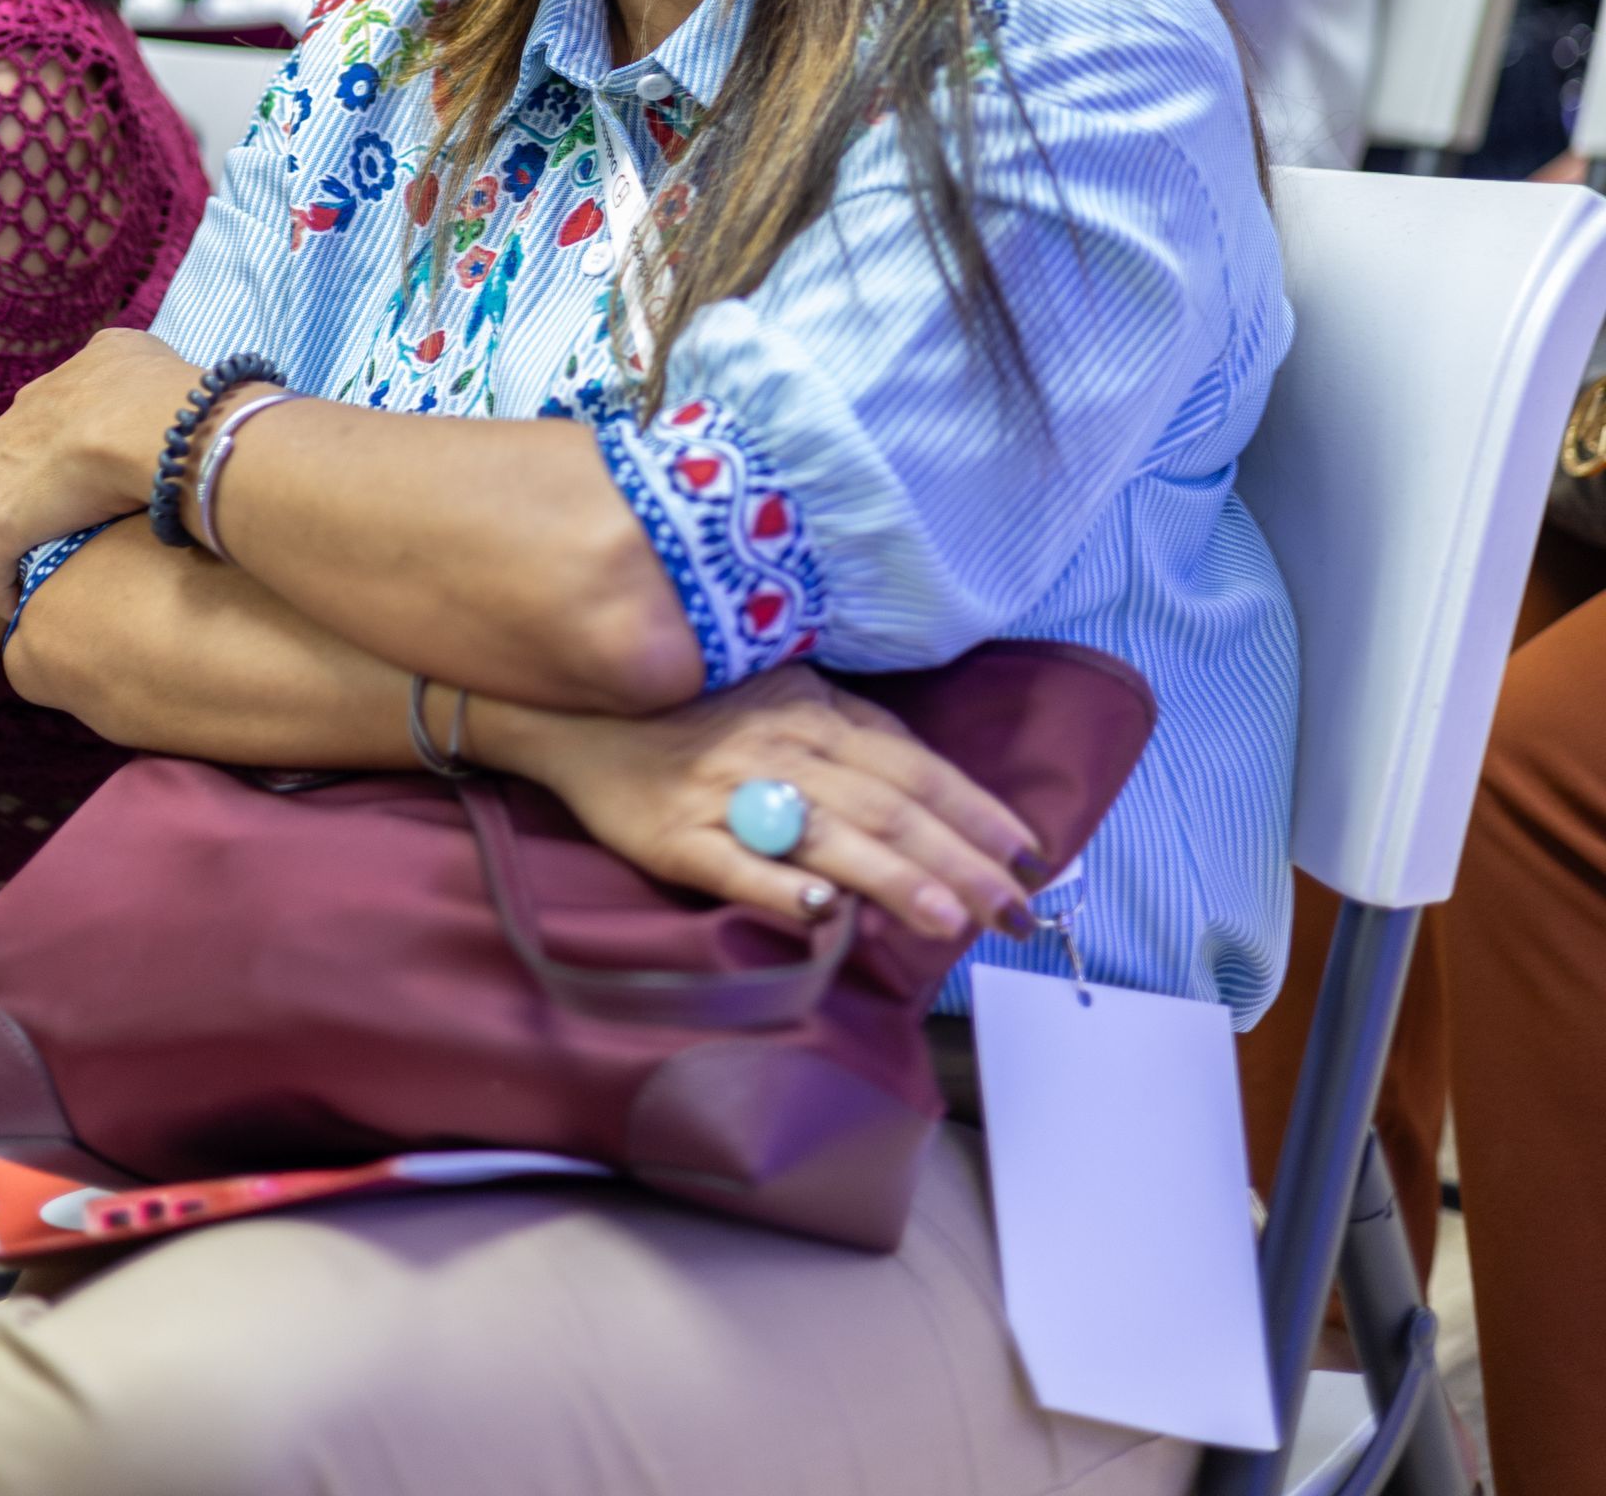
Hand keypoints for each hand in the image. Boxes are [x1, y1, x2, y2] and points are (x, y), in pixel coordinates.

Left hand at [0, 329, 196, 616]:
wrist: (153, 428)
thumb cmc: (164, 399)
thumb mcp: (140, 358)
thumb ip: (127, 370)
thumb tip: (143, 382)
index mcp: (46, 392)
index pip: (39, 430)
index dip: (59, 455)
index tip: (81, 478)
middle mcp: (14, 426)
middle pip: (12, 469)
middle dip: (32, 492)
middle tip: (64, 523)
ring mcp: (2, 477)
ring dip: (18, 538)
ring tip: (41, 566)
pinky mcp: (4, 525)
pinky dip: (1, 584)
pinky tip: (17, 605)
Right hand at [477, 664, 1041, 942]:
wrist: (583, 705)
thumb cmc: (696, 703)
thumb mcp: (787, 695)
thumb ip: (856, 734)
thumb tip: (930, 781)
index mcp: (816, 714)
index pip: (915, 768)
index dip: (977, 811)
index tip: (1032, 856)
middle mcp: (783, 750)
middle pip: (888, 809)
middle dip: (962, 862)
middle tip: (1019, 911)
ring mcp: (729, 795)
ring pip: (828, 838)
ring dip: (894, 879)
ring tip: (951, 919)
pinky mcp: (676, 837)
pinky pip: (735, 866)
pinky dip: (781, 890)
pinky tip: (823, 916)